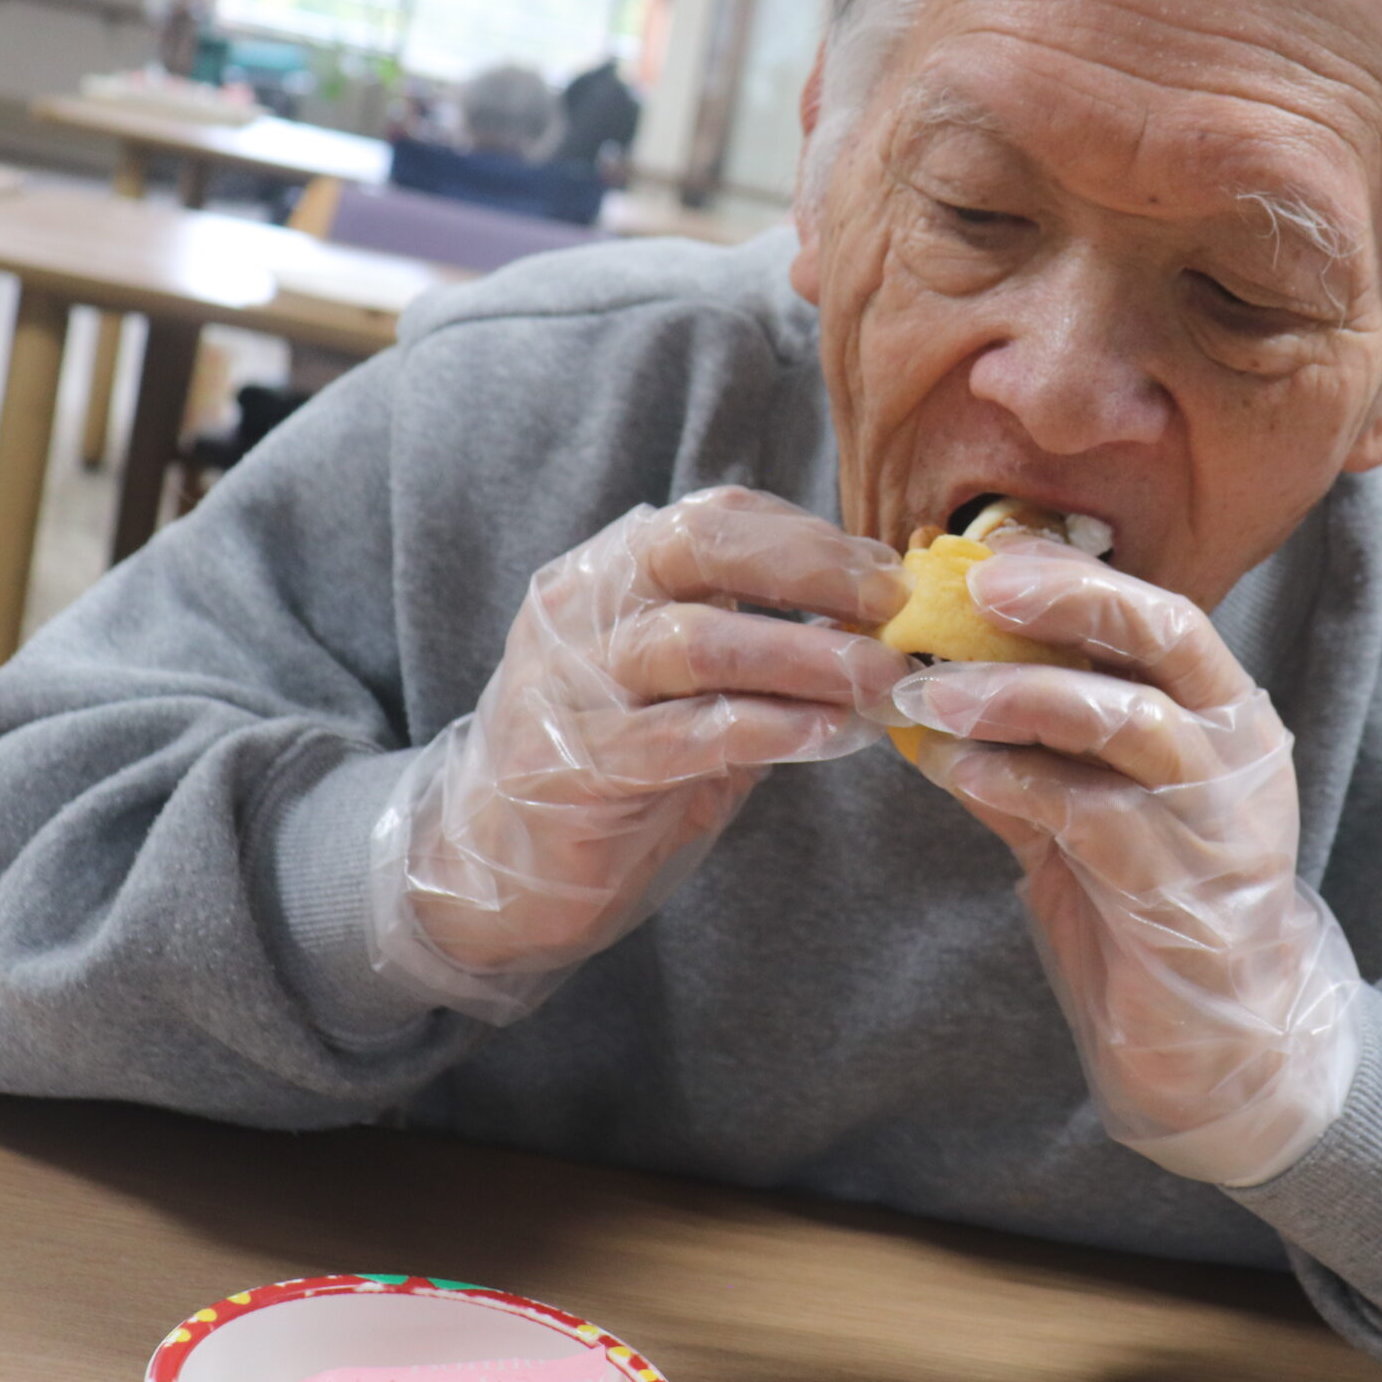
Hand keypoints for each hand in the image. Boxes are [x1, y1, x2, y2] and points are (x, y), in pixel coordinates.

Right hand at [370, 486, 910, 1020]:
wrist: (490, 863)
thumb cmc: (613, 759)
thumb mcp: (683, 684)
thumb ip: (759, 643)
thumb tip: (875, 619)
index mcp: (609, 572)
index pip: (713, 519)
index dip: (808, 537)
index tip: (883, 569)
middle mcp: (581, 610)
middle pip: (700, 551)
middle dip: (810, 569)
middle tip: (891, 603)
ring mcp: (571, 685)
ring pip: (698, 642)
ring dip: (806, 656)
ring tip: (881, 679)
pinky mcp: (578, 766)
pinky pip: (687, 736)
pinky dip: (770, 729)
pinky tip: (831, 735)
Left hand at [891, 543, 1360, 1185]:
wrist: (1217, 1042)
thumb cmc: (1146, 909)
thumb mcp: (1080, 813)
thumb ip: (1027, 751)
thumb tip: (927, 688)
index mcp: (1219, 715)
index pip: (1160, 615)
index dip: (1079, 574)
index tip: (991, 550)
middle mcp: (1233, 751)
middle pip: (1165, 637)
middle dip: (1070, 598)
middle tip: (974, 586)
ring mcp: (1216, 819)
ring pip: (1127, 721)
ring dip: (1021, 694)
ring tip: (933, 692)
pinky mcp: (1182, 889)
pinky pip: (1093, 815)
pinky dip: (1017, 781)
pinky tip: (954, 768)